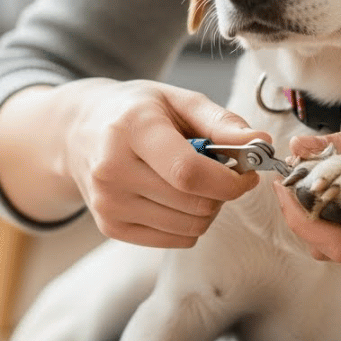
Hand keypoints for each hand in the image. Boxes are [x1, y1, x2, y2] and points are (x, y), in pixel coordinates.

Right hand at [56, 79, 264, 247]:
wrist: (79, 132)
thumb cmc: (135, 112)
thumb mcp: (178, 101)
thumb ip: (222, 123)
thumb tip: (261, 144)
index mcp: (131, 129)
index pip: (187, 172)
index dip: (229, 181)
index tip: (246, 174)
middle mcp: (112, 169)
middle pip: (193, 203)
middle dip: (221, 192)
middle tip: (217, 172)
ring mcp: (108, 202)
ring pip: (190, 227)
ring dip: (206, 208)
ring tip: (191, 181)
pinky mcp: (110, 227)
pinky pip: (175, 240)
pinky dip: (187, 223)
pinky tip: (173, 196)